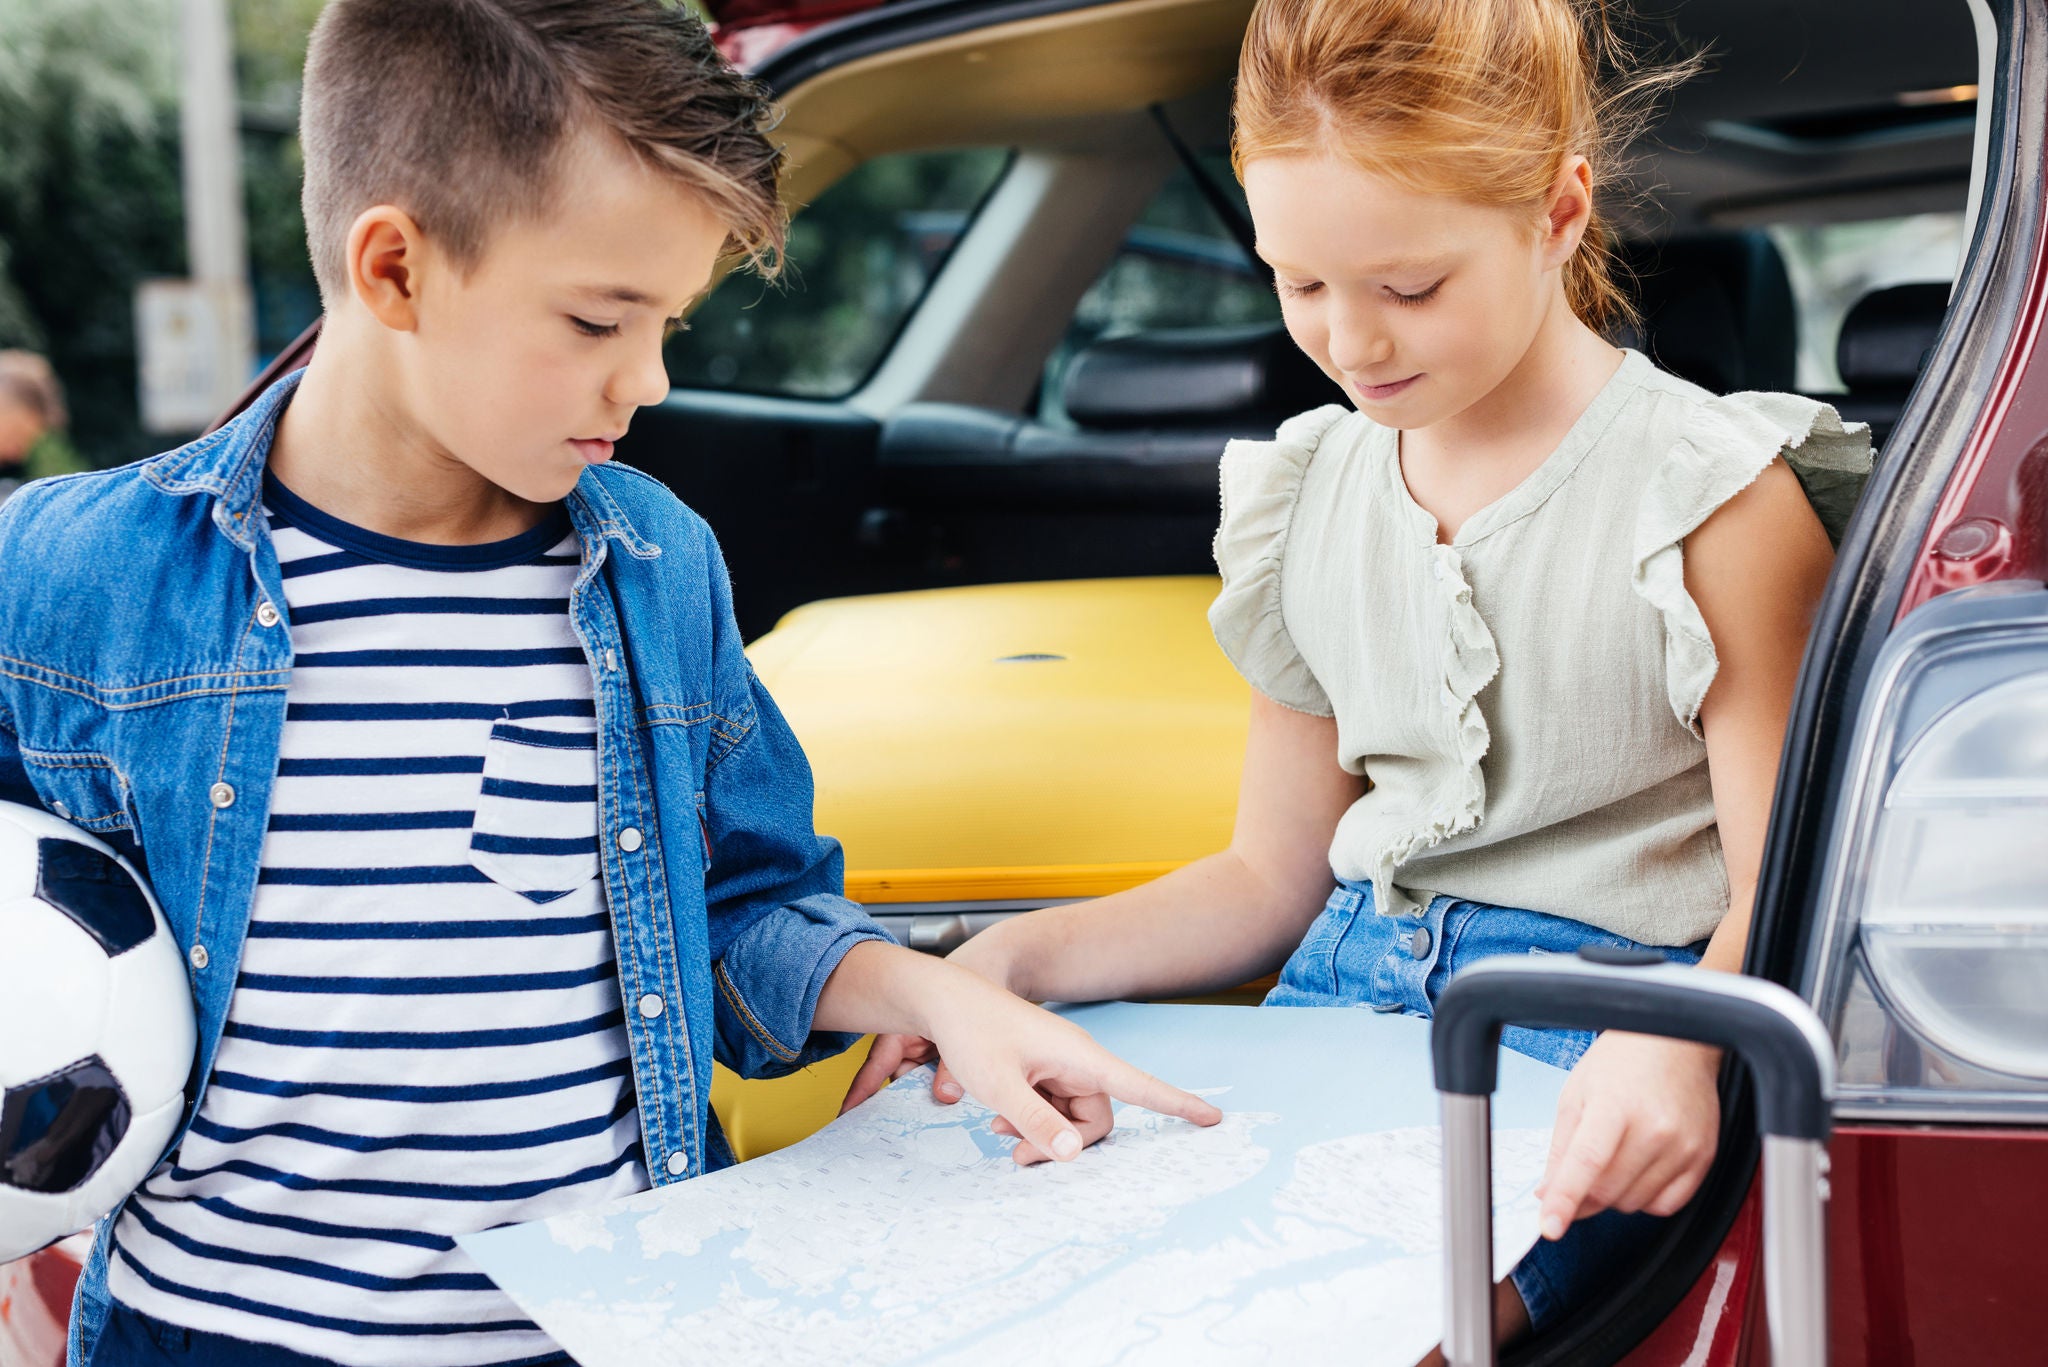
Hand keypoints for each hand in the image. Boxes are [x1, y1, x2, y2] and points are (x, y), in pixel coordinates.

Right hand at [838, 930, 1016, 1114]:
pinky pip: (945, 1080)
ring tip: (937, 1125)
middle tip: (901, 1132)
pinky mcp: (954, 1054)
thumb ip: (953, 1063)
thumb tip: (944, 1095)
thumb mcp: (965, 1020)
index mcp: (904, 1023)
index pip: (875, 1064)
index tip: (847, 1114)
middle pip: (902, 1081)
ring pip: (924, 1084)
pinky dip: (951, 1092)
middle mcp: (915, 1036)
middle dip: (903, 1105)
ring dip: (931, 1101)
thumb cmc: (979, 972)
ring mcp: (935, 1046)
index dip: (861, 1091)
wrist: (1007, 960)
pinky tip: (966, 1107)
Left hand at [926, 980, 1219, 1164]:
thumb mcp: (999, 1083)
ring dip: (1042, 1133)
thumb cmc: (972, 1031)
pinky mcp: (1041, 1070)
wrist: (944, 998)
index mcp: (1080, 1057)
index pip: (1140, 1085)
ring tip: (999, 1129)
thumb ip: (1036, 1120)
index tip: (1213, 1118)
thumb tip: (1076, 1152)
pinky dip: (1030, 1119)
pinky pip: (1051, 1107)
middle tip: (1018, 1156)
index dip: (1178, 1104)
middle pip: (1095, 1118)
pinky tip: (998, 1117)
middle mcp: (1076, 1061)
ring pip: (1070, 1116)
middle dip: (1065, 1143)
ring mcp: (1058, 1066)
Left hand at [1535, 1031, 1720, 1239]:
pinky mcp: (1703, 1158)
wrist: (1675, 1043)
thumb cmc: (1623, 1061)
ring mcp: (1683, 1145)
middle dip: (1583, 1195)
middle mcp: (1655, 1127)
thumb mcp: (1577, 1094)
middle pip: (1608, 1191)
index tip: (1551, 1226)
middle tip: (1576, 1177)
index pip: (1587, 1163)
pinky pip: (1667, 1205)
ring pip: (1634, 1204)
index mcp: (1615, 1105)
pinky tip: (1638, 1170)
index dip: (1566, 1200)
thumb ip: (1561, 1148)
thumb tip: (1549, 1193)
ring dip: (1614, 1195)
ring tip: (1614, 1157)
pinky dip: (1645, 1199)